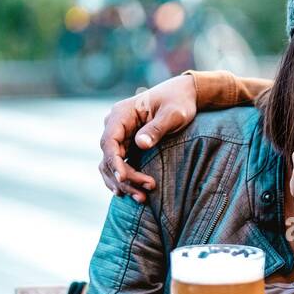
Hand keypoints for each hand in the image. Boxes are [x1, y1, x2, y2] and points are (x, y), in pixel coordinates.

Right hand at [98, 74, 197, 201]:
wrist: (183, 95)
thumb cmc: (179, 102)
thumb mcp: (173, 114)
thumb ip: (157, 128)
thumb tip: (141, 144)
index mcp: (121, 114)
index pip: (109, 142)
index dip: (114, 162)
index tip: (123, 178)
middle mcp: (115, 125)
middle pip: (109, 157)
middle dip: (124, 178)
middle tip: (145, 192)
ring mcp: (119, 136)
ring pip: (111, 164)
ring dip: (123, 183)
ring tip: (141, 198)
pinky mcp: (127, 145)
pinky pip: (119, 165)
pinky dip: (124, 179)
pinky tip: (133, 193)